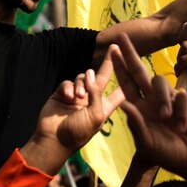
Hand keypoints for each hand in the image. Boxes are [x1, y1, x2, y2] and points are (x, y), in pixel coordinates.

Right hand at [21, 54, 123, 174]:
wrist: (53, 139)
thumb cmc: (78, 132)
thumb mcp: (95, 115)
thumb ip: (96, 93)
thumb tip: (90, 72)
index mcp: (104, 107)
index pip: (119, 91)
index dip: (127, 80)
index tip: (134, 66)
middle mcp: (91, 99)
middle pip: (102, 77)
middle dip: (108, 63)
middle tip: (115, 47)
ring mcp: (76, 95)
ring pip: (82, 77)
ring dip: (81, 84)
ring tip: (78, 96)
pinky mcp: (62, 93)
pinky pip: (68, 82)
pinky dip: (68, 87)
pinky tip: (68, 96)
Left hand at [111, 34, 186, 186]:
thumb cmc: (169, 154)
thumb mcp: (147, 143)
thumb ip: (136, 124)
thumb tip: (123, 103)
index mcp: (140, 108)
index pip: (126, 84)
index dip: (119, 68)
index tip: (111, 52)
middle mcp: (153, 99)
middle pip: (140, 72)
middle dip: (130, 54)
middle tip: (121, 37)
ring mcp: (170, 98)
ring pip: (160, 82)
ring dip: (162, 100)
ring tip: (167, 118)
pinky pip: (180, 97)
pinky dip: (181, 112)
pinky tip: (183, 126)